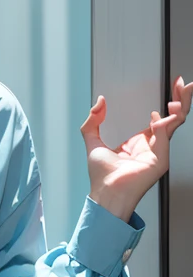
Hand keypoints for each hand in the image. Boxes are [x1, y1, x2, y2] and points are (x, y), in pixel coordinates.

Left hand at [79, 75, 192, 220]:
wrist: (105, 192)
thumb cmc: (102, 176)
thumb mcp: (92, 141)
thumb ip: (93, 121)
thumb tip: (99, 101)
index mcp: (141, 142)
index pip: (161, 118)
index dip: (169, 102)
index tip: (173, 85)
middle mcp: (153, 146)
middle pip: (174, 118)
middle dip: (182, 100)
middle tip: (184, 84)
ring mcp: (159, 153)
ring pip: (176, 125)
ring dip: (180, 107)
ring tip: (182, 91)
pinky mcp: (160, 160)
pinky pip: (166, 137)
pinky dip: (164, 124)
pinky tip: (159, 117)